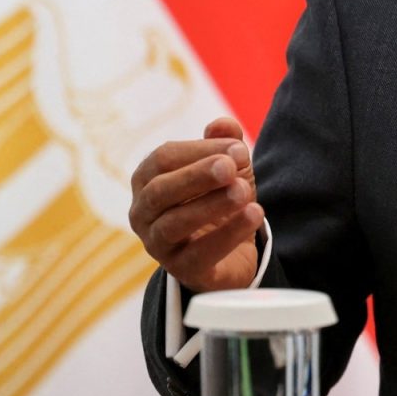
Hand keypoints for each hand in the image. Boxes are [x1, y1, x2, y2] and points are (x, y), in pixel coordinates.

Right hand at [129, 117, 263, 291]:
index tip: (238, 148)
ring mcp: (157, 244)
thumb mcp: (228, 168)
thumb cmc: (219, 200)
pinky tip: (253, 214)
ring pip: (173, 224)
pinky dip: (227, 234)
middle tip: (231, 166)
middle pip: (160, 190)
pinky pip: (198, 255)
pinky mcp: (181, 271)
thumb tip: (222, 124)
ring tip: (244, 191)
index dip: (201, 151)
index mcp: (147, 179)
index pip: (163, 158)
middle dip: (197, 175)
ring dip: (211, 204)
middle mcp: (143, 212)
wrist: (231, 252)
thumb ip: (225, 144)